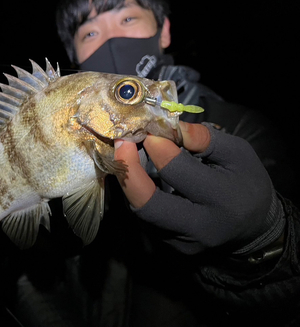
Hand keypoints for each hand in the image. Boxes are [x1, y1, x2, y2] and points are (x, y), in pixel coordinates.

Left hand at [114, 122, 282, 253]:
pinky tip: (139, 176)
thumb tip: (169, 126)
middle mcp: (200, 227)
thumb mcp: (237, 154)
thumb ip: (205, 139)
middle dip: (128, 172)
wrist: (253, 228)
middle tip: (122, 144)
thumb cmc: (244, 183)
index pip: (178, 172)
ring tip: (127, 156)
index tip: (150, 131)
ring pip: (141, 212)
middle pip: (148, 205)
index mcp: (222, 198)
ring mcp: (183, 243)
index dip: (158, 147)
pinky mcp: (171, 247)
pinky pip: (146, 218)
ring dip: (129, 181)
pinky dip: (138, 194)